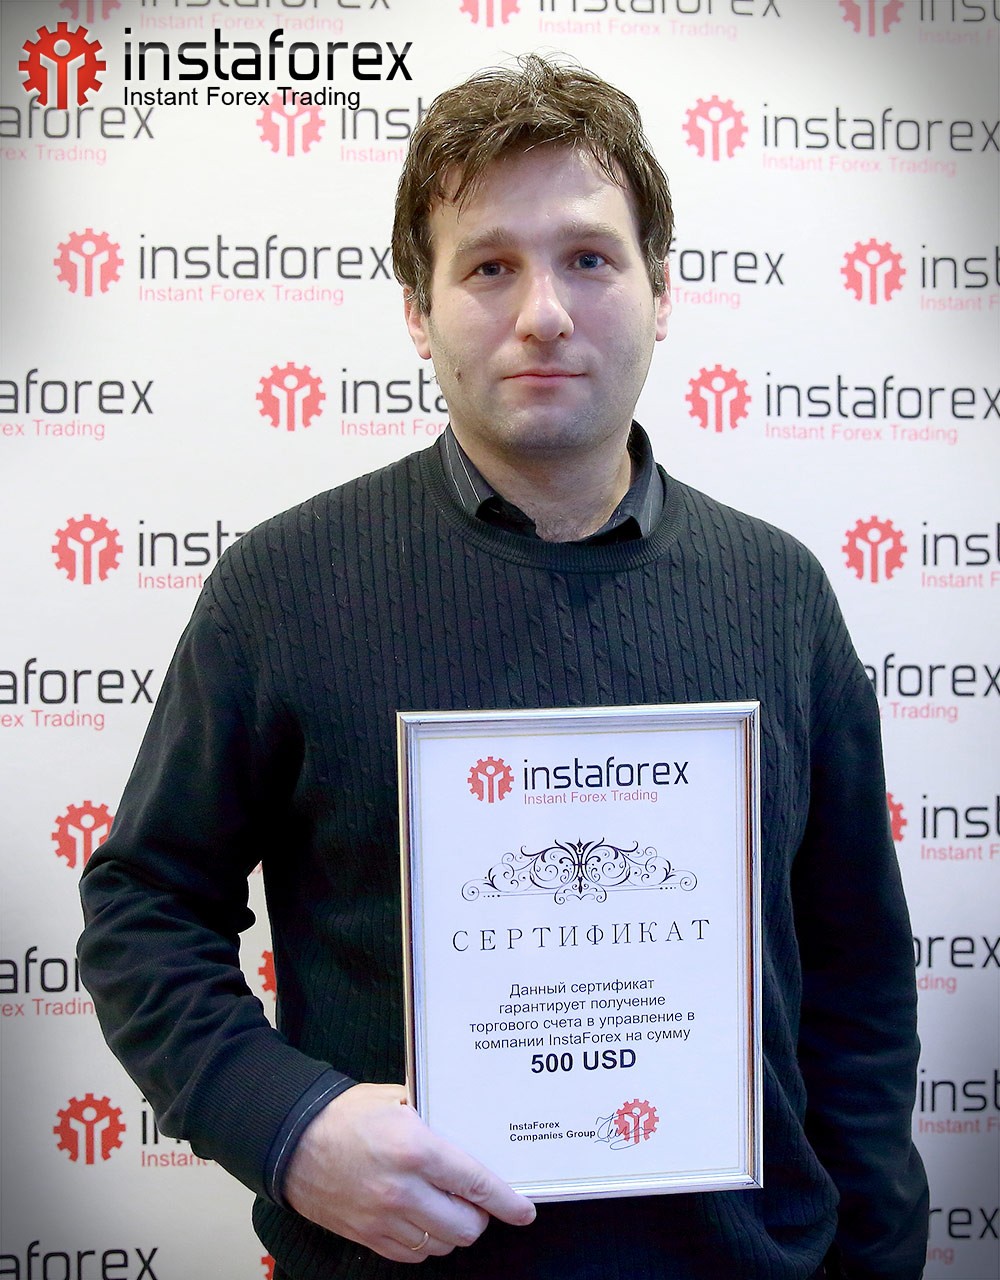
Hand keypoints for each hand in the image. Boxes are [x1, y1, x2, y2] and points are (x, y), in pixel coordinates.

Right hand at [283, 1083, 535, 1263]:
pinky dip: (426, 1242)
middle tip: (477, 1201)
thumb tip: (465, 1126)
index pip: (475, 1183)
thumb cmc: (343, 1114)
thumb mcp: (395, 1099)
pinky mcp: (368, 1237)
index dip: (506, 1201)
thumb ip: (433, 1116)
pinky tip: (423, 1221)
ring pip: (442, 1244)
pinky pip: (414, 1255)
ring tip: (448, 1207)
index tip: (523, 1211)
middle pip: (465, 1225)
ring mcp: (384, 1219)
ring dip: (453, 1230)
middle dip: (479, 1216)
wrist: (292, 1141)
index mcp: (415, 1149)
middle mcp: (403, 1190)